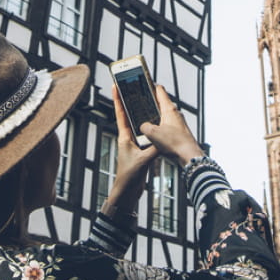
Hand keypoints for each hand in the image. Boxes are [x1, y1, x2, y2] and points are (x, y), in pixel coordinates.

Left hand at [101, 86, 161, 219]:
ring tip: (144, 101)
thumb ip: (154, 149)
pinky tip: (156, 124)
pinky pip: (145, 136)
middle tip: (131, 87)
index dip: (118, 100)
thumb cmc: (129, 177)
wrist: (127, 193)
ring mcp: (134, 145)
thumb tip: (164, 140)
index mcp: (124, 138)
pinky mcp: (140, 152)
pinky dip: (150, 129)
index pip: (121, 115)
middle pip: (128, 116)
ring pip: (137, 125)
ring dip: (140, 114)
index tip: (115, 86)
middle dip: (129, 102)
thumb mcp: (143, 161)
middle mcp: (128, 139)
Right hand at [137, 84, 203, 165]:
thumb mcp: (152, 133)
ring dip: (156, 115)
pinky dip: (161, 125)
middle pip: (162, 103)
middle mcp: (175, 113)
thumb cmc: (175, 143)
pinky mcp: (179, 132)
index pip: (160, 91)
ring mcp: (178, 122)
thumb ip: (144, 127)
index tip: (145, 82)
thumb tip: (143, 127)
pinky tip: (155, 133)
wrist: (189, 155)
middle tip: (142, 101)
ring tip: (146, 118)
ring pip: (165, 115)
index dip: (151, 85)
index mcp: (169, 109)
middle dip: (152, 102)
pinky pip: (167, 125)